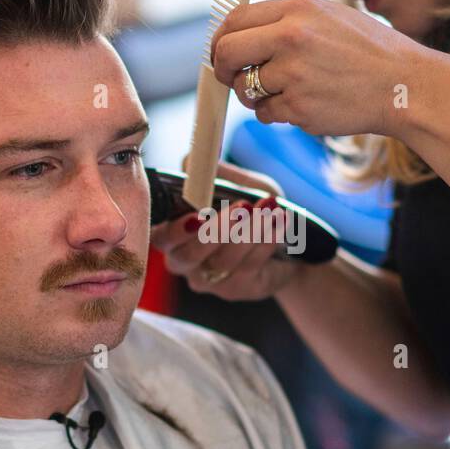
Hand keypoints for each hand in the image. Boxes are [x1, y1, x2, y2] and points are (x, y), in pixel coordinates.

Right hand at [148, 160, 304, 300]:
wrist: (289, 242)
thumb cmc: (253, 208)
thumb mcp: (237, 184)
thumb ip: (214, 173)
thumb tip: (192, 158)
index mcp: (174, 233)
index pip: (161, 237)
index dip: (177, 229)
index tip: (199, 214)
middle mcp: (185, 261)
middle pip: (189, 255)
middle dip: (217, 230)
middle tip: (242, 207)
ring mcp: (209, 281)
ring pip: (222, 261)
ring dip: (248, 232)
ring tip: (268, 210)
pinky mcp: (236, 290)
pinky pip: (248, 268)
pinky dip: (265, 243)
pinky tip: (278, 224)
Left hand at [209, 0, 426, 138]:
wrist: (403, 85)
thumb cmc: (370, 52)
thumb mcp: (330, 17)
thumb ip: (287, 21)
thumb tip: (242, 35)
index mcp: (298, 10)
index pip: (236, 19)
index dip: (221, 38)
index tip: (221, 51)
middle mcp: (292, 38)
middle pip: (228, 53)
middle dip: (222, 69)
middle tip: (229, 77)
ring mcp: (294, 74)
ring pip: (246, 88)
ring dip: (254, 95)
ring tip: (282, 91)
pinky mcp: (299, 107)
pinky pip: (267, 113)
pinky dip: (276, 113)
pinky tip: (302, 105)